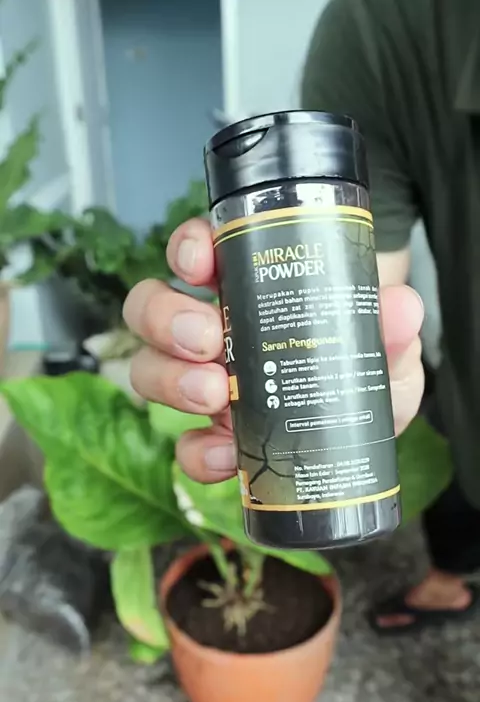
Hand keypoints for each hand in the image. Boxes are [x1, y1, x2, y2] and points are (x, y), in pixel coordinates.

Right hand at [124, 218, 424, 482]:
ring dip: (171, 380)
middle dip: (168, 319)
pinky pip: (182, 445)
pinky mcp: (210, 439)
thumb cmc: (363, 370)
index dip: (187, 248)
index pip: (197, 253)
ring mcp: (202, 386)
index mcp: (246, 292)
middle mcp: (212, 333)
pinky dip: (198, 451)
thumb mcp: (385, 347)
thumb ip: (392, 328)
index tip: (201, 262)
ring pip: (148, 369)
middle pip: (151, 308)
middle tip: (210, 342)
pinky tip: (229, 454)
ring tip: (216, 395)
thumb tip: (400, 307)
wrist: (365, 433)